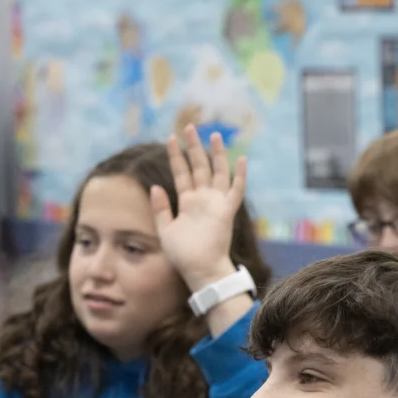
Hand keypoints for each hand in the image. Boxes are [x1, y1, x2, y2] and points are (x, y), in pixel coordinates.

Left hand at [152, 124, 246, 292]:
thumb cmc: (183, 255)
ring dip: (216, 154)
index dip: (175, 156)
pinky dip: (240, 176)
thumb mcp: (165, 230)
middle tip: (190, 127)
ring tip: (214, 135)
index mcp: (187, 202)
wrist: (200, 270)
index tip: (170, 138)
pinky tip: (242, 159)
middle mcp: (203, 199)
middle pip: (199, 167)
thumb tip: (155, 187)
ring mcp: (216, 203)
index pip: (181, 173)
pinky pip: (236, 191)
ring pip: (218, 172)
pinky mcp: (226, 211)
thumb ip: (160, 208)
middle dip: (194, 147)